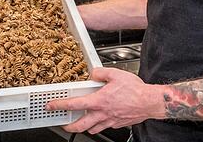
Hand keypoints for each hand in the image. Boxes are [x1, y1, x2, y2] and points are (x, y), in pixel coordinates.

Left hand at [45, 68, 164, 133]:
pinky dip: (98, 125)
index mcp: (99, 100)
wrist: (150, 102)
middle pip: (80, 125)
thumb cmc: (136, 90)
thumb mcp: (115, 74)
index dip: (60, 105)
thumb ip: (100, 73)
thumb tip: (92, 74)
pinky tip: (98, 120)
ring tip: (79, 123)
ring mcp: (110, 120)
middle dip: (69, 126)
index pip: (74, 104)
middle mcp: (103, 113)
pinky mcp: (117, 124)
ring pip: (92, 129)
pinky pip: (104, 127)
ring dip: (83, 127)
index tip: (51, 106)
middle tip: (63, 123)